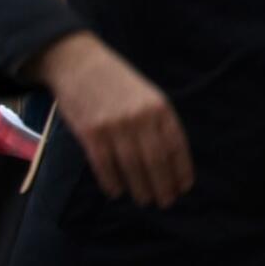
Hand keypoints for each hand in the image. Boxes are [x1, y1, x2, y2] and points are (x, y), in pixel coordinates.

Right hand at [25, 31, 193, 207]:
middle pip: (157, 160)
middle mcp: (141, 117)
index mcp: (160, 107)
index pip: (176, 145)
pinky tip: (118, 192)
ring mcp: (115, 125)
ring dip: (141, 188)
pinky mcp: (91, 132)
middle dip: (163, 185)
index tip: (184, 187)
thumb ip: (159, 121)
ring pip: (132, 167)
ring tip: (146, 200)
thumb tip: (170, 158)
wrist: (80, 63)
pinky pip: (104, 165)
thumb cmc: (118, 82)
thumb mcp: (148, 94)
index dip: (181, 169)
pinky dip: (112, 182)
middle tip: (166, 202)